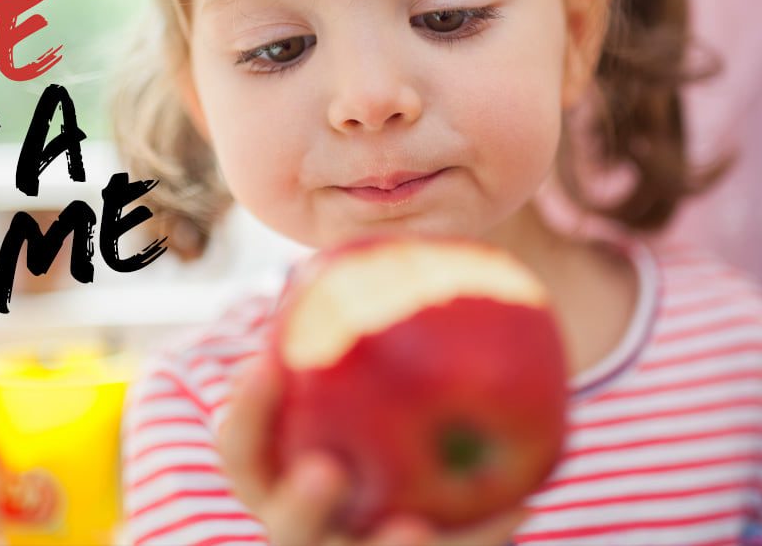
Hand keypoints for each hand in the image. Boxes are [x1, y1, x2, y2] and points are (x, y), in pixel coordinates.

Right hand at [218, 355, 529, 545]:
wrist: (405, 493)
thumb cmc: (363, 409)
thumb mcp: (352, 375)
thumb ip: (352, 329)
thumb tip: (397, 244)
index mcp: (273, 474)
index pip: (241, 448)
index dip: (246, 411)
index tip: (265, 365)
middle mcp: (302, 524)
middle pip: (287, 527)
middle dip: (299, 505)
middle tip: (327, 471)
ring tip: (415, 525)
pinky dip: (478, 536)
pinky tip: (521, 501)